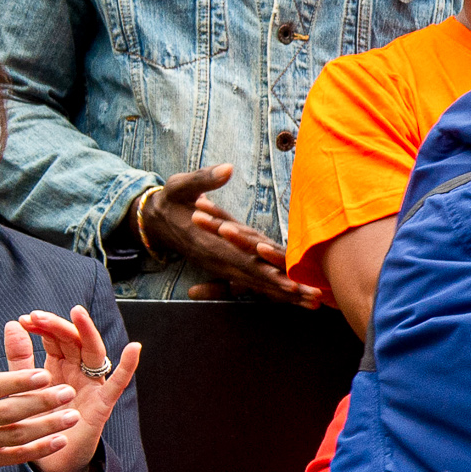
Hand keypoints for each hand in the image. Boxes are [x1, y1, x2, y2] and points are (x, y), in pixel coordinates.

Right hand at [0, 310, 79, 471]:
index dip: (18, 381)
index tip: (44, 374)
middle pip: (7, 410)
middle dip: (40, 402)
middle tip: (69, 392)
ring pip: (15, 434)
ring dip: (46, 426)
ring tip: (73, 416)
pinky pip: (15, 456)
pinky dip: (38, 450)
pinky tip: (60, 440)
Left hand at [9, 305, 138, 471]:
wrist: (48, 461)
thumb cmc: (37, 424)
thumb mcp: (23, 386)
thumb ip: (20, 358)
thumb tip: (12, 324)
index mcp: (58, 367)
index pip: (54, 338)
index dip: (42, 326)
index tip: (24, 320)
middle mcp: (77, 372)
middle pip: (73, 341)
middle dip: (57, 326)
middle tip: (37, 317)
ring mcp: (92, 386)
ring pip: (93, 353)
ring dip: (86, 332)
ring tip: (77, 314)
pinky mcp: (102, 404)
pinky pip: (118, 383)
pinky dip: (128, 366)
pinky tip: (134, 348)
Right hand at [134, 168, 324, 305]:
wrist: (155, 219)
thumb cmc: (170, 200)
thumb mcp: (180, 185)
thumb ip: (204, 179)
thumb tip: (227, 169)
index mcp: (210, 243)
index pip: (243, 260)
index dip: (268, 272)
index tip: (291, 281)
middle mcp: (218, 259)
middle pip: (256, 278)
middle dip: (286, 288)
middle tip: (315, 296)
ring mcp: (223, 265)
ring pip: (256, 283)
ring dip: (285, 294)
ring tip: (314, 302)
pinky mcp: (226, 266)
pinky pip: (252, 281)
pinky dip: (273, 289)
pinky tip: (296, 296)